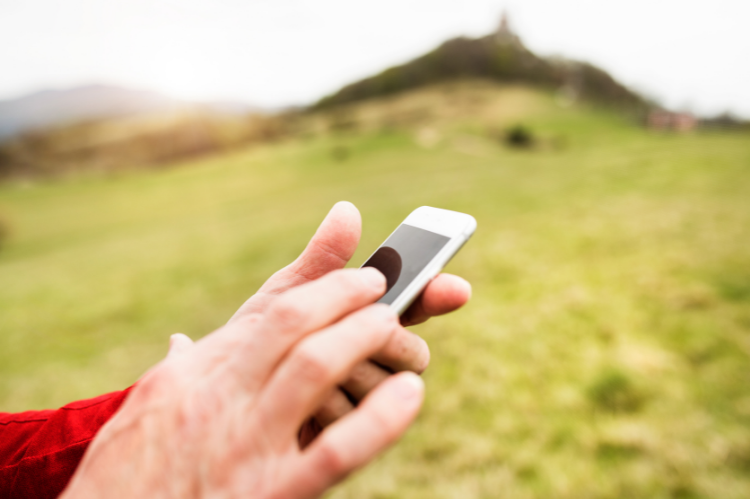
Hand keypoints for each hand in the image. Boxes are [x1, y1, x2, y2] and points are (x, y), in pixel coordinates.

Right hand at [62, 268, 423, 498]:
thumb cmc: (127, 470)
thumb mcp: (150, 401)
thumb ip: (177, 367)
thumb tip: (182, 341)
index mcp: (199, 371)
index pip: (273, 311)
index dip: (326, 287)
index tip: (360, 279)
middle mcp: (223, 395)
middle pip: (294, 322)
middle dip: (345, 297)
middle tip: (381, 291)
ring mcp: (249, 442)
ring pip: (315, 366)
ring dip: (361, 337)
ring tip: (392, 326)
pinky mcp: (272, 492)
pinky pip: (335, 451)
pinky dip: (378, 419)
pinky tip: (410, 394)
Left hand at [228, 202, 470, 442]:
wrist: (223, 404)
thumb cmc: (254, 343)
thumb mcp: (284, 298)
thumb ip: (319, 262)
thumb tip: (347, 209)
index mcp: (364, 321)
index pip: (414, 304)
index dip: (436, 293)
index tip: (457, 288)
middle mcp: (375, 361)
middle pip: (408, 347)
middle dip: (380, 336)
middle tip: (358, 326)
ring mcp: (365, 401)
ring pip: (382, 379)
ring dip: (342, 367)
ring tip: (302, 366)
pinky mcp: (348, 437)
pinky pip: (354, 415)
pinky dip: (323, 402)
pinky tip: (299, 404)